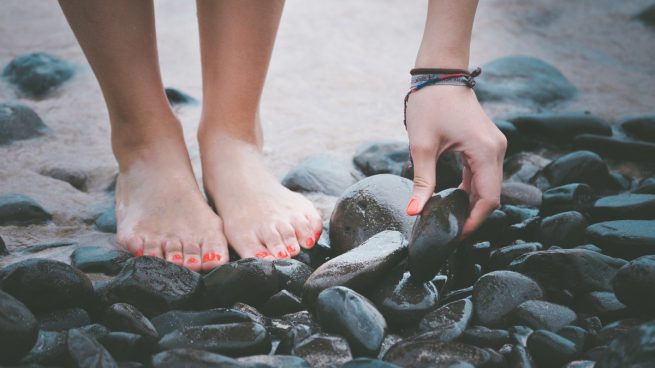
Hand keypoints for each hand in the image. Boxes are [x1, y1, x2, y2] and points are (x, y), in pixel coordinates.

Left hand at [404, 85, 506, 238]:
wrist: (439, 73)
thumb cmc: (429, 104)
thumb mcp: (422, 146)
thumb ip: (422, 182)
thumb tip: (414, 212)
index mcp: (485, 151)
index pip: (489, 198)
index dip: (474, 221)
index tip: (455, 236)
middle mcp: (496, 149)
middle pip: (491, 195)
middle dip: (473, 216)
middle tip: (450, 232)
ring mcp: (494, 145)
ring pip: (488, 185)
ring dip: (472, 203)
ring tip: (451, 220)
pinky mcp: (486, 143)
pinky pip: (483, 173)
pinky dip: (471, 189)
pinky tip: (455, 200)